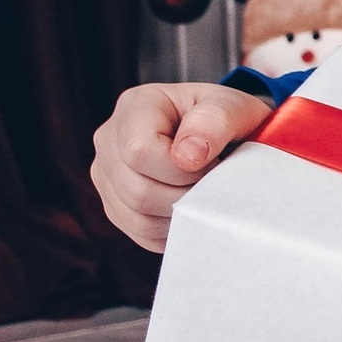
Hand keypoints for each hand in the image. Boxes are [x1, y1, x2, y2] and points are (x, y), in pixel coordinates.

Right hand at [89, 83, 272, 250]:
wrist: (225, 136)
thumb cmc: (227, 118)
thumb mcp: (233, 107)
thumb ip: (215, 120)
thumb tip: (188, 155)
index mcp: (134, 107)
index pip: (139, 151)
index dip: (183, 169)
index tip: (214, 163)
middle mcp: (109, 141)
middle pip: (136, 190)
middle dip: (186, 194)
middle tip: (215, 181)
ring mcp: (107, 176)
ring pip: (137, 218)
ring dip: (182, 214)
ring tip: (205, 192)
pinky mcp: (116, 206)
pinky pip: (142, 234)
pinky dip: (175, 228)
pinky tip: (193, 207)